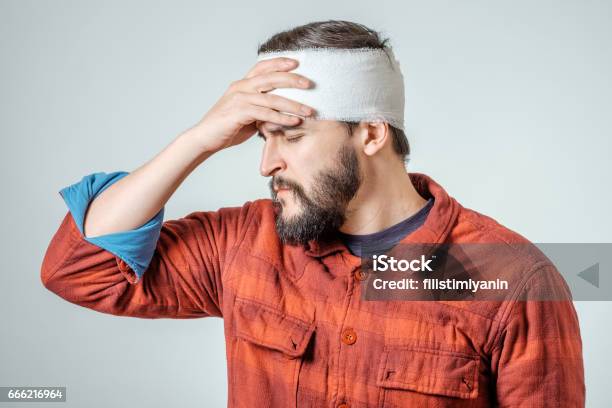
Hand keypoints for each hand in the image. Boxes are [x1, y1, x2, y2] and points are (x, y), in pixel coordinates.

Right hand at [191, 57, 314, 152]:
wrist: (205, 138)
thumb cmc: (227, 127)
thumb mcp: (248, 114)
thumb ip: (262, 109)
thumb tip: (282, 113)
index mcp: (242, 84)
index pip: (262, 67)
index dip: (279, 62)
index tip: (297, 62)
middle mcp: (240, 87)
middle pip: (270, 78)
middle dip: (292, 79)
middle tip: (310, 84)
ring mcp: (239, 99)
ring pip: (272, 98)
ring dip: (293, 105)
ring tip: (309, 111)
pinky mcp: (239, 113)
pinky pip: (265, 114)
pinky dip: (282, 118)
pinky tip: (294, 122)